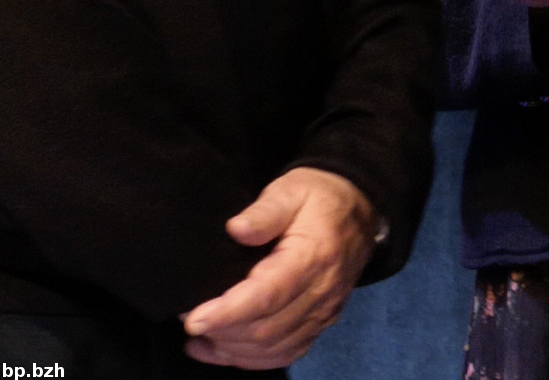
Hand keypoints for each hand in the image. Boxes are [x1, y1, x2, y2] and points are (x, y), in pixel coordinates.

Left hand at [180, 166, 380, 369]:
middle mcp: (321, 292)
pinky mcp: (322, 322)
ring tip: (200, 338)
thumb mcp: (290, 189)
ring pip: (273, 348)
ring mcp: (324, 312)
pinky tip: (222, 350)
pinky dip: (252, 359)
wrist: (360, 207)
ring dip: (232, 350)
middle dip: (222, 332)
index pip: (267, 296)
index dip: (227, 313)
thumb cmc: (317, 197)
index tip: (192, 318)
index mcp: (312, 257)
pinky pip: (286, 352)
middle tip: (188, 321)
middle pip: (266, 329)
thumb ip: (264, 211)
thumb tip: (236, 230)